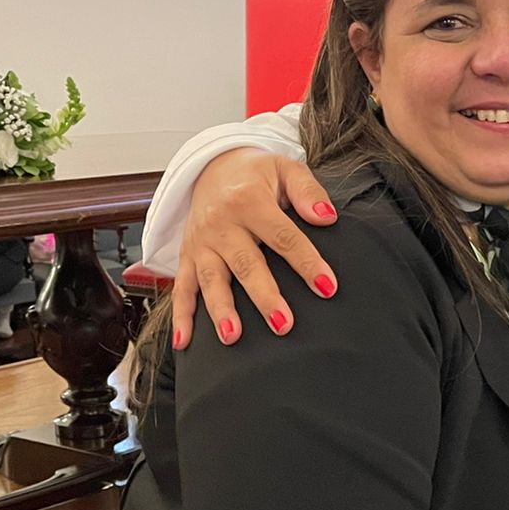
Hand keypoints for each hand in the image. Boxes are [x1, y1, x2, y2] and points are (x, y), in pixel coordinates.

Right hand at [171, 148, 339, 349]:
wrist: (212, 167)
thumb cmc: (257, 174)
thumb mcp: (285, 168)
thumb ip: (307, 191)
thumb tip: (327, 216)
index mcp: (248, 201)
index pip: (283, 236)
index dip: (306, 262)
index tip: (327, 287)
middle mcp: (221, 224)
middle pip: (246, 264)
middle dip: (264, 296)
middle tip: (284, 324)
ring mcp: (201, 243)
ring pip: (211, 280)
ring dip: (220, 310)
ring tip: (233, 336)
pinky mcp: (187, 256)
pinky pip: (181, 288)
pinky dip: (181, 316)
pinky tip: (184, 342)